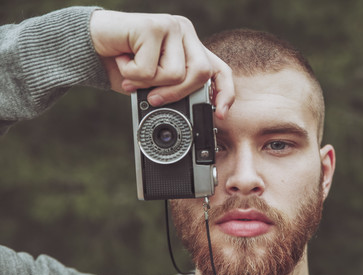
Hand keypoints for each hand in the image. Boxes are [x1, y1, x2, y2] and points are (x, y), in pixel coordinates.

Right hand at [89, 10, 233, 118]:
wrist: (90, 46)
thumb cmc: (125, 66)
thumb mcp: (155, 85)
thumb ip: (176, 91)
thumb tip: (195, 112)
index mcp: (190, 47)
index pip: (219, 70)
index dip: (225, 93)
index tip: (220, 114)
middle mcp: (185, 32)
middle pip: (201, 74)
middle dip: (176, 94)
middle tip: (152, 97)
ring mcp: (171, 26)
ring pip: (176, 74)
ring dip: (149, 83)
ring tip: (132, 72)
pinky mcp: (153, 25)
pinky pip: (151, 69)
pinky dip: (132, 74)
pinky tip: (122, 59)